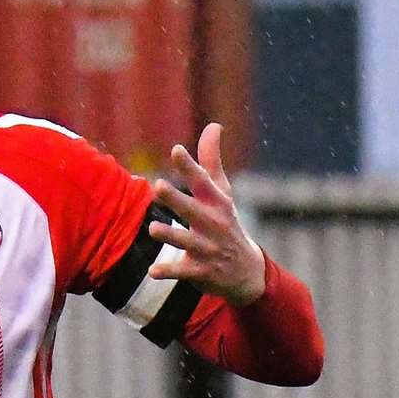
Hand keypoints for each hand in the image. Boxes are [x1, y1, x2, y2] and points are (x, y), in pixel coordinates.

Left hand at [147, 123, 265, 305]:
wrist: (246, 272)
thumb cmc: (226, 223)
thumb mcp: (223, 193)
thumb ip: (211, 161)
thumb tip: (213, 125)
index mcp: (216, 203)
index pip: (202, 182)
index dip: (189, 166)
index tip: (176, 150)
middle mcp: (212, 224)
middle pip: (192, 210)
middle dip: (176, 199)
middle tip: (158, 186)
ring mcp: (207, 249)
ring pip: (185, 241)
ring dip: (170, 235)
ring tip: (153, 228)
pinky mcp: (200, 271)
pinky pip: (182, 271)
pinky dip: (168, 272)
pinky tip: (153, 271)